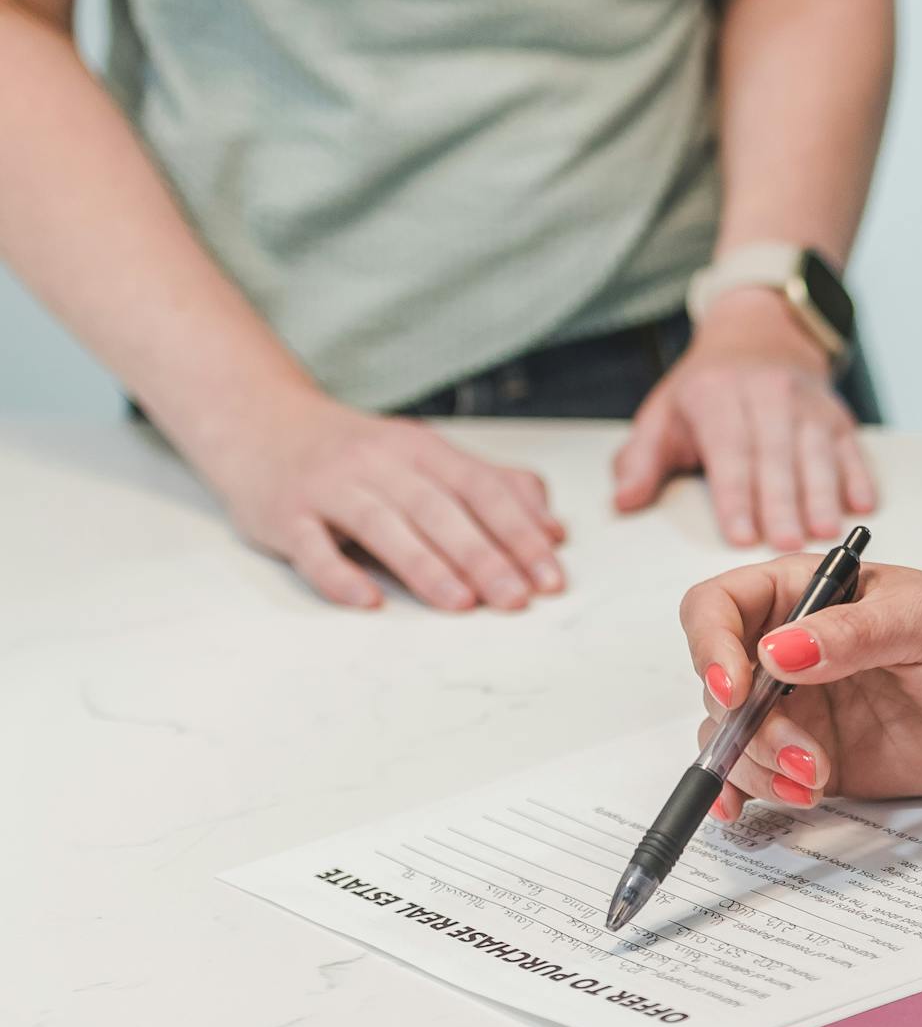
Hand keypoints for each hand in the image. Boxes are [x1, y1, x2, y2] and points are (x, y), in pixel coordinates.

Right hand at [198, 394, 565, 610]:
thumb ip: (494, 489)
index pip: (483, 490)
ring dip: (424, 565)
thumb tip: (555, 530)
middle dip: (483, 555)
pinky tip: (367, 600)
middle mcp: (379, 463)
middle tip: (516, 599)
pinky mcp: (284, 513)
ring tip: (461, 603)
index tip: (551, 576)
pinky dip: (339, 574)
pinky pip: (312, 546)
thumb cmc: (361, 455)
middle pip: (438, 509)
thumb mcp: (430, 459)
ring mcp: (329, 486)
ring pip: (382, 525)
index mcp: (423, 450)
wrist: (262, 423)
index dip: (521, 532)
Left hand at [612, 289, 876, 548]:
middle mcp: (765, 394)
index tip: (740, 534)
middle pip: (775, 456)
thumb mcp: (664, 414)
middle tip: (785, 545)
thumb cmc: (707, 387)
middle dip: (782, 502)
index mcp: (716, 397)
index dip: (735, 496)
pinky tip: (861, 505)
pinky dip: (858, 475)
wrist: (759, 332)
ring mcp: (806, 404)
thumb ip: (641, 460)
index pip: (728, 452)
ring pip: (815, 452)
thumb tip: (624, 502)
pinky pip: (849, 446)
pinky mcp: (836, 414)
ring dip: (822, 494)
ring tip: (823, 532)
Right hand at [678, 559, 921, 815]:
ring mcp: (797, 707)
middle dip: (748, 727)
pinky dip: (744, 791)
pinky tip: (745, 808)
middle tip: (806, 755)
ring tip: (816, 780)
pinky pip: (756, 774)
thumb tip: (779, 651)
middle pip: (719, 683)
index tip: (735, 690)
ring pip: (732, 736)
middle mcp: (788, 649)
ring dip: (756, 766)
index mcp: (803, 594)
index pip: (718, 607)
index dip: (710, 646)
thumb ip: (853, 633)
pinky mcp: (812, 756)